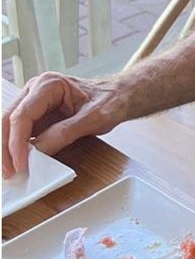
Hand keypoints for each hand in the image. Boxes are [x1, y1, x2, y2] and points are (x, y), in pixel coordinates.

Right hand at [3, 73, 123, 177]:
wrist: (120, 96)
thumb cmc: (111, 100)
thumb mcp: (95, 118)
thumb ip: (66, 132)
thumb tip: (39, 151)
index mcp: (48, 85)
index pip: (22, 116)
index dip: (17, 143)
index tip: (20, 165)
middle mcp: (34, 90)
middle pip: (7, 121)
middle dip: (5, 149)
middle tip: (8, 174)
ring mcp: (32, 102)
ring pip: (8, 127)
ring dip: (7, 150)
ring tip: (10, 172)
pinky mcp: (36, 116)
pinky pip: (19, 132)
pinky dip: (16, 148)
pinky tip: (18, 164)